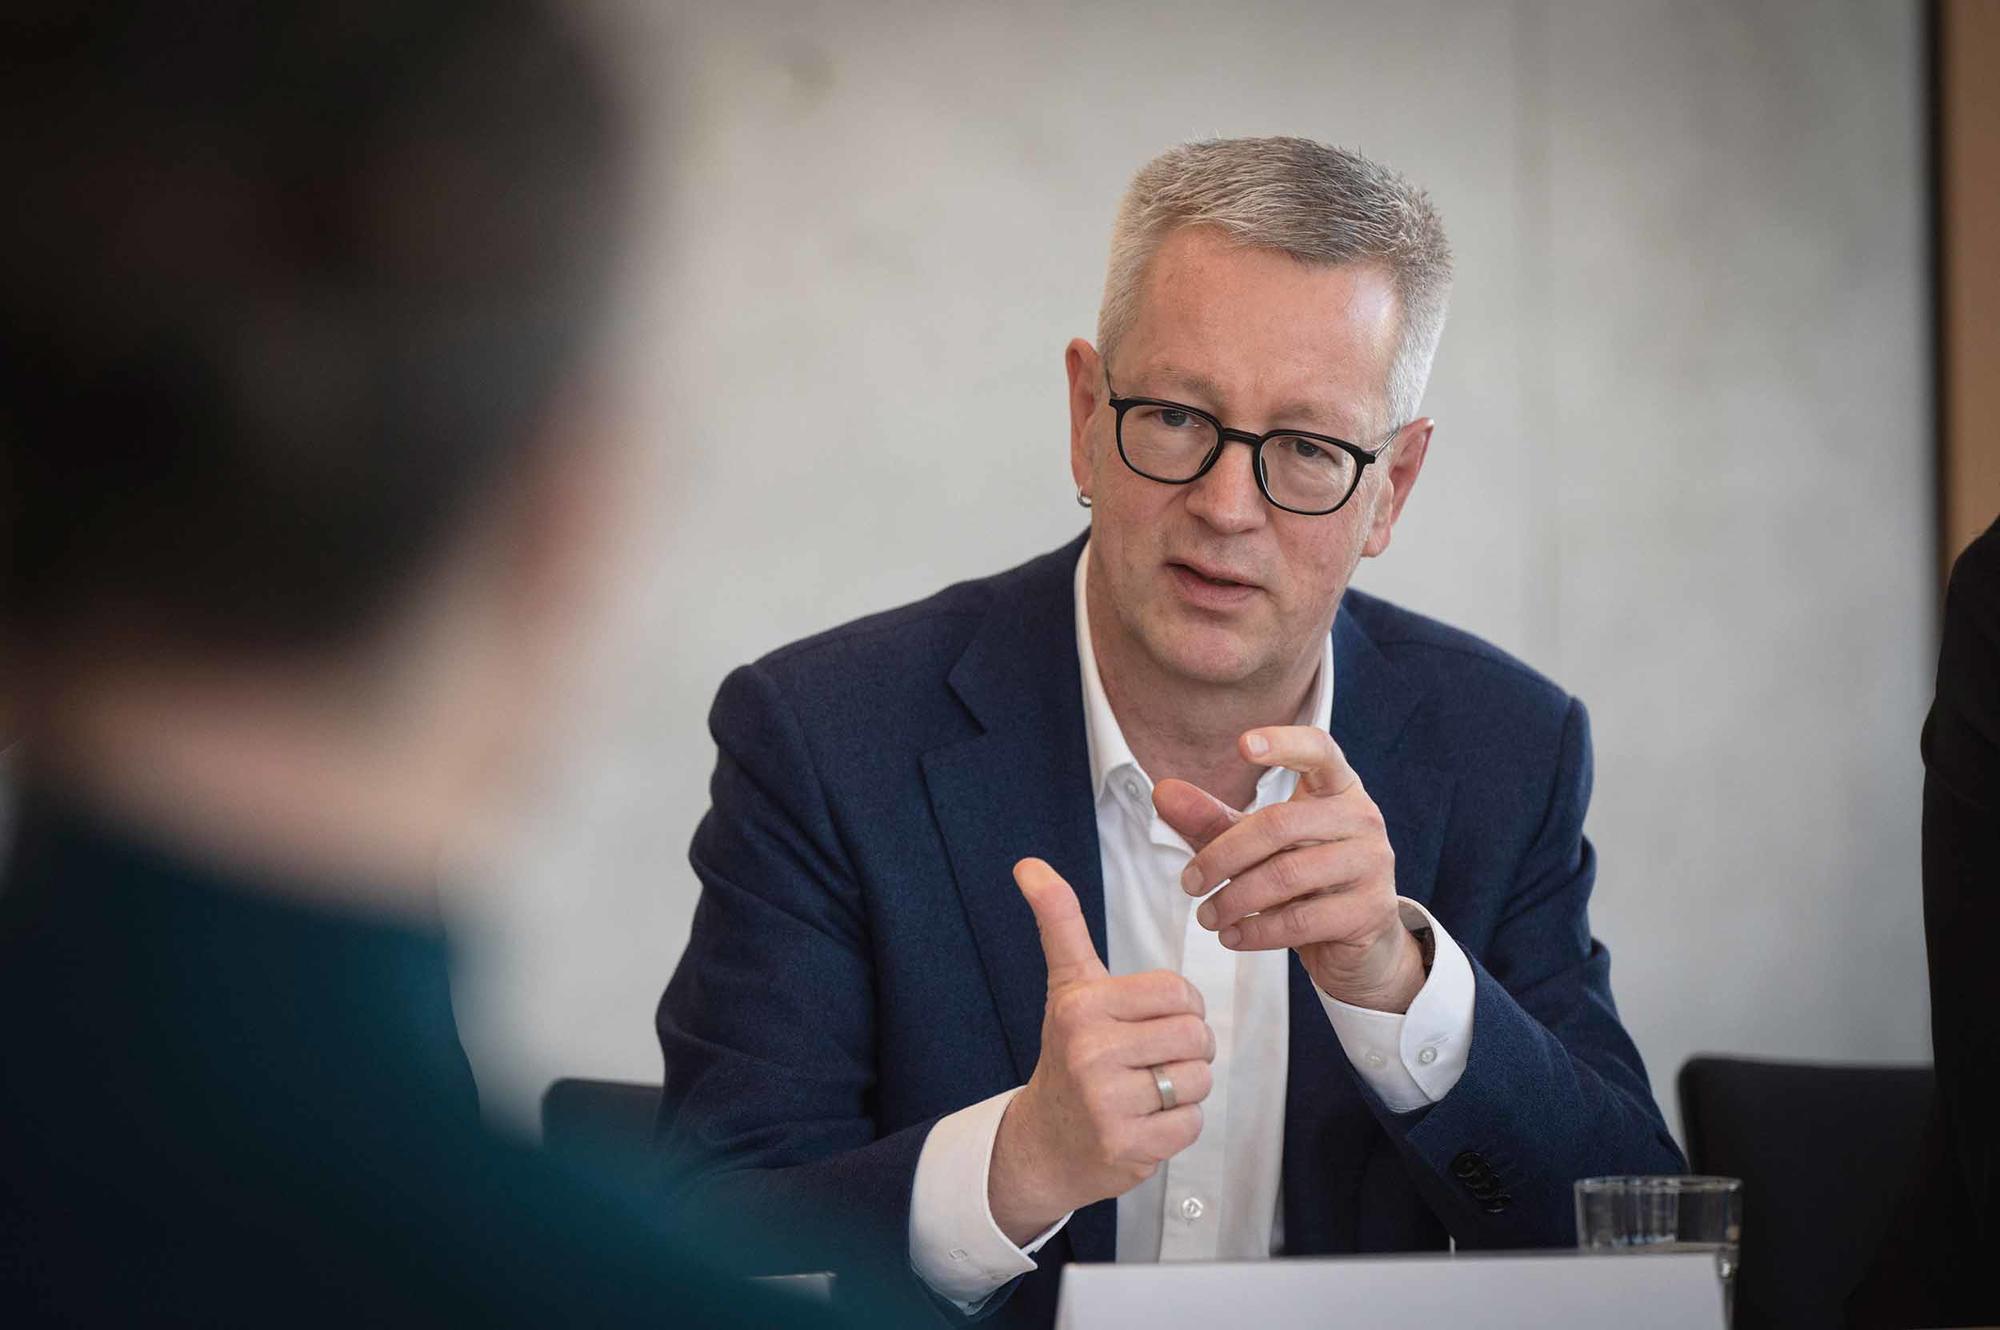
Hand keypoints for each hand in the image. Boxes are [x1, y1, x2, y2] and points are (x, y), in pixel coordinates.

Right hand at [987, 858, 1213, 1244]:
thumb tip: (1030, 864)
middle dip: (1186, 1049)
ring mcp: (1106, 1103)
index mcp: (1084, 1004)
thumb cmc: (1070, 1053)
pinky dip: (1177, 1126)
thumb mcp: (1067, 984)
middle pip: (1196, 1037)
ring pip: (1198, 1080)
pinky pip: (1191, 1124)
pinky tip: (1143, 1121)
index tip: (1152, 1021)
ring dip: (1184, 1089)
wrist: (1045, 1139)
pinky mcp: (1126, 1146)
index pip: (1180, 994)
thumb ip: (1059, 921)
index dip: (1180, 1008)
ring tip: (1145, 1091)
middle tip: (1149, 1059)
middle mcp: (1090, 1051)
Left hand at [1155, 726, 1426, 1012]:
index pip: (1318, 749)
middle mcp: (1362, 818)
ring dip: (1234, 899)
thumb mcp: (1257, 845)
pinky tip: (1233, 936)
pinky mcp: (1370, 911)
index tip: (1242, 745)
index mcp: (1338, 788)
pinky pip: (1301, 919)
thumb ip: (1212, 819)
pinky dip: (1256, 930)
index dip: (1283, 743)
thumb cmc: (1304, 878)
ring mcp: (1372, 864)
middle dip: (1223, 856)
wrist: (1360, 944)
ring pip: (1286, 874)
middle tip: (1189, 883)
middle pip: (1280, 823)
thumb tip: (1161, 792)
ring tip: (1207, 916)